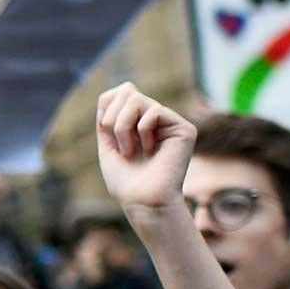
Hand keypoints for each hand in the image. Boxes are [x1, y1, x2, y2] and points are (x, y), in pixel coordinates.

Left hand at [95, 84, 194, 218]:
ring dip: (123, 126)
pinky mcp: (184, 128)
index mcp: (138, 122)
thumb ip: (109, 117)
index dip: (107, 106)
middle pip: (127, 92)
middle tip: (118, 144)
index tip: (105, 130)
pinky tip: (149, 149)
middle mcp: (156, 120)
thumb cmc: (125, 179)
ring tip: (130, 150)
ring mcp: (170, 123)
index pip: (120, 93)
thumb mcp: (108, 143)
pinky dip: (142, 130)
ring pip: (137, 99)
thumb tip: (119, 89)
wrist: (142, 199)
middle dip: (113, 118)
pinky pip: (155, 110)